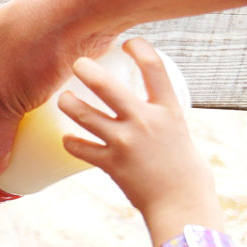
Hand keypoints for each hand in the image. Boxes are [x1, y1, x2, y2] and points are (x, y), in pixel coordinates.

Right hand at [0, 0, 114, 187]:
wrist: (91, 6)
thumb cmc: (39, 43)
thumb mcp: (8, 101)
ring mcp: (24, 30)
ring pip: (11, 70)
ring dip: (16, 95)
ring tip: (31, 118)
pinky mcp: (53, 33)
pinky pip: (40, 65)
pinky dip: (44, 86)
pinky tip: (60, 102)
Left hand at [58, 38, 223, 246]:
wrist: (182, 204)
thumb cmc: (184, 169)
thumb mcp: (178, 133)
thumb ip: (158, 118)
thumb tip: (142, 108)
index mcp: (168, 111)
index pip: (155, 69)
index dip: (140, 49)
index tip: (127, 43)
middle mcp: (145, 122)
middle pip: (108, 88)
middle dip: (88, 71)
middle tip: (76, 63)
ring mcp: (125, 143)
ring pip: (85, 115)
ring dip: (69, 104)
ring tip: (63, 99)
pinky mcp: (110, 164)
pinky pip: (80, 148)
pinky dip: (70, 142)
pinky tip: (67, 139)